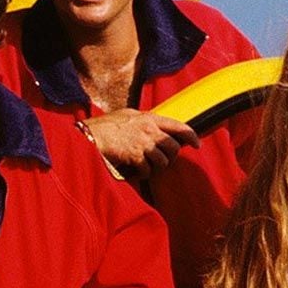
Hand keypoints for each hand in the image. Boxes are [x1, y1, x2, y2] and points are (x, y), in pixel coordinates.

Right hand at [83, 109, 199, 178]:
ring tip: (146, 164)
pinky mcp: (136, 157)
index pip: (178, 126)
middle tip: (163, 159)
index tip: (196, 144)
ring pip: (162, 161)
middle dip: (171, 156)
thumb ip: (143, 120)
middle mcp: (150, 130)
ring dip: (156, 166)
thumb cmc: (106, 126)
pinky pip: (148, 170)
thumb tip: (153, 125)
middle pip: (173, 147)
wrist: (92, 135)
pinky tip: (136, 169)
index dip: (191, 136)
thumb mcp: (127, 115)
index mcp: (149, 118)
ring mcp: (144, 144)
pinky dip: (144, 172)